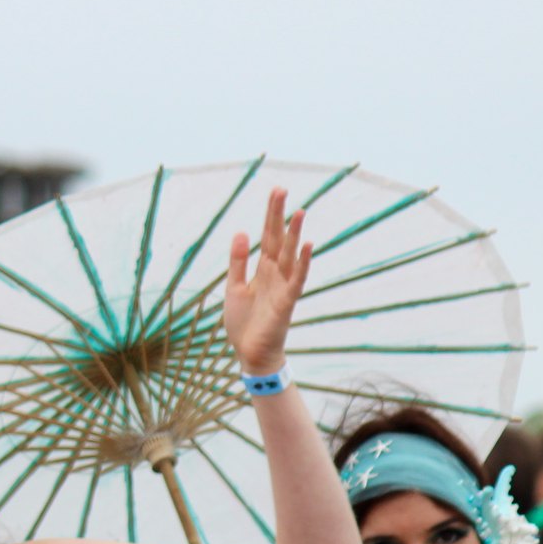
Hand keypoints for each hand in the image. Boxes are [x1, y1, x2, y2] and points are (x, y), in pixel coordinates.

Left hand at [223, 189, 312, 375]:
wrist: (250, 353)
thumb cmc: (244, 322)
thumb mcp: (234, 287)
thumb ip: (238, 261)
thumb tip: (241, 231)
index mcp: (262, 269)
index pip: (268, 236)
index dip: (271, 215)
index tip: (276, 191)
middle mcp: (275, 274)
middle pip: (279, 239)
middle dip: (280, 216)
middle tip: (282, 190)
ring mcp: (283, 286)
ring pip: (290, 255)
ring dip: (295, 234)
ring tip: (299, 212)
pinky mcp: (287, 302)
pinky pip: (297, 279)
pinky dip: (303, 263)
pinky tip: (309, 246)